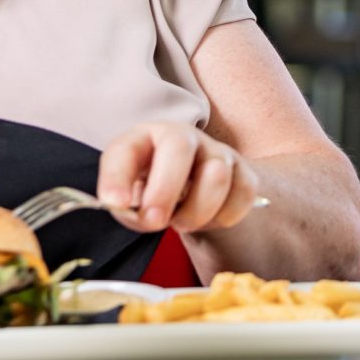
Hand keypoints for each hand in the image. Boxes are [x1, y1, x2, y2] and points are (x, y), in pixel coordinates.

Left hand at [98, 122, 258, 233]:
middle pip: (179, 148)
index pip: (126, 149)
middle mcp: (183, 136)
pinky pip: (241, 195)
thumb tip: (136, 214)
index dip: (118, 175)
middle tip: (154, 222)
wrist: (197, 188)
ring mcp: (217, 151)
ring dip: (196, 212)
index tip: (116, 203)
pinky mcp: (244, 171)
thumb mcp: (132, 197)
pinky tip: (209, 218)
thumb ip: (127, 207)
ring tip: (182, 223)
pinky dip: (223, 218)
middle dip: (164, 190)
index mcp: (145, 138)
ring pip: (216, 176)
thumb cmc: (154, 190)